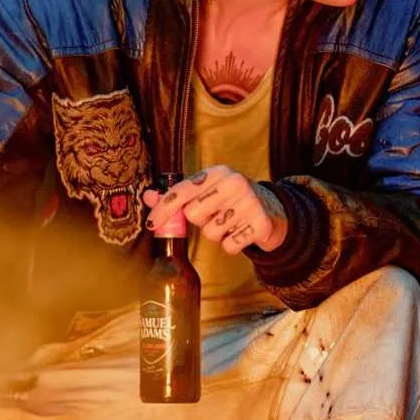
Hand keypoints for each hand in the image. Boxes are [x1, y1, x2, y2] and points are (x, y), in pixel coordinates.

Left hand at [144, 165, 287, 253]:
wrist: (271, 209)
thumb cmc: (230, 201)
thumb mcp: (206, 192)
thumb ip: (177, 196)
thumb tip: (147, 196)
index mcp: (217, 172)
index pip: (182, 190)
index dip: (164, 209)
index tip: (152, 224)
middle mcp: (234, 183)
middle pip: (194, 214)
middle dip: (200, 221)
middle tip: (215, 214)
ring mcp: (249, 202)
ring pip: (211, 233)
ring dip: (217, 234)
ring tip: (230, 222)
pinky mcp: (260, 224)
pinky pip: (229, 246)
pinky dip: (231, 245)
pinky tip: (241, 232)